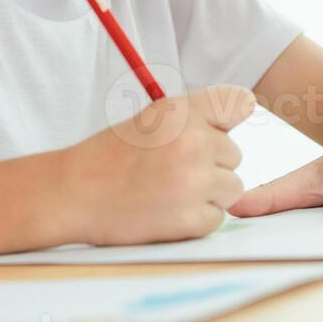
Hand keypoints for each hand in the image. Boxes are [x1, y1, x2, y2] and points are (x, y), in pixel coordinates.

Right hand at [59, 84, 254, 244]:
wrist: (74, 193)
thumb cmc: (110, 155)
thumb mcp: (152, 118)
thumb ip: (195, 115)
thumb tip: (248, 107)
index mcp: (183, 110)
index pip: (239, 101)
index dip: (229, 119)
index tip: (216, 129)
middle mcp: (194, 142)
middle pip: (235, 155)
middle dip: (211, 165)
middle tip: (172, 170)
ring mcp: (194, 182)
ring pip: (232, 188)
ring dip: (208, 194)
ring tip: (170, 191)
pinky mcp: (191, 218)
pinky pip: (216, 218)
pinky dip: (196, 220)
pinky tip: (166, 211)